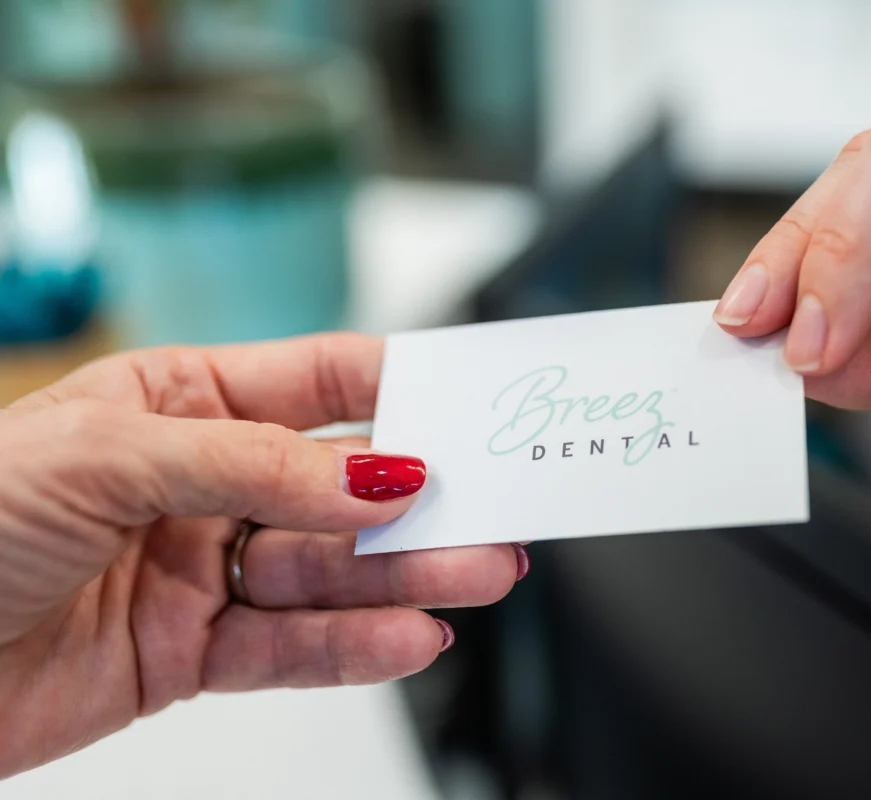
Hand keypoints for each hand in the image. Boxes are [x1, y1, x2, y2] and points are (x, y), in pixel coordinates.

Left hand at [0, 333, 523, 777]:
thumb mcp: (109, 455)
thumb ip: (254, 465)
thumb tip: (374, 475)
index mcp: (184, 401)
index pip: (322, 383)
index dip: (402, 390)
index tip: (472, 404)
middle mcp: (206, 483)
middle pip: (342, 487)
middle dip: (422, 500)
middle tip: (494, 511)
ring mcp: (203, 569)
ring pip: (330, 571)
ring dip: (406, 576)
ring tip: (476, 576)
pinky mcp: (193, 651)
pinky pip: (290, 649)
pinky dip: (353, 646)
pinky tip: (408, 636)